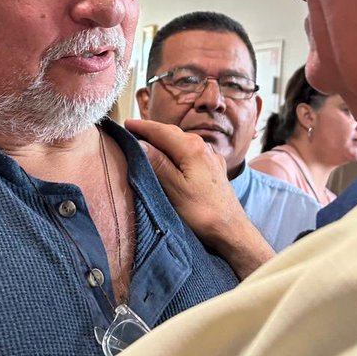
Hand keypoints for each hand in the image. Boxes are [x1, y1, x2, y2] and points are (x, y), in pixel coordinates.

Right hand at [125, 118, 272, 278]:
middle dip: (152, 131)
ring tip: (148, 143)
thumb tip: (140, 143)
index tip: (124, 124)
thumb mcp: (174, 188)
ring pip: (183, 142)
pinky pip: (191, 152)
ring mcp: (211, 158)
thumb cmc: (202, 212)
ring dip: (165, 140)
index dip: (142, 127)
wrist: (232, 231)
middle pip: (173, 133)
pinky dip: (177, 150)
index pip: (161, 131)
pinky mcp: (215, 170)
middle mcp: (204, 148)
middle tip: (132, 132)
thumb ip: (157, 163)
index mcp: (192, 148)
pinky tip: (173, 158)